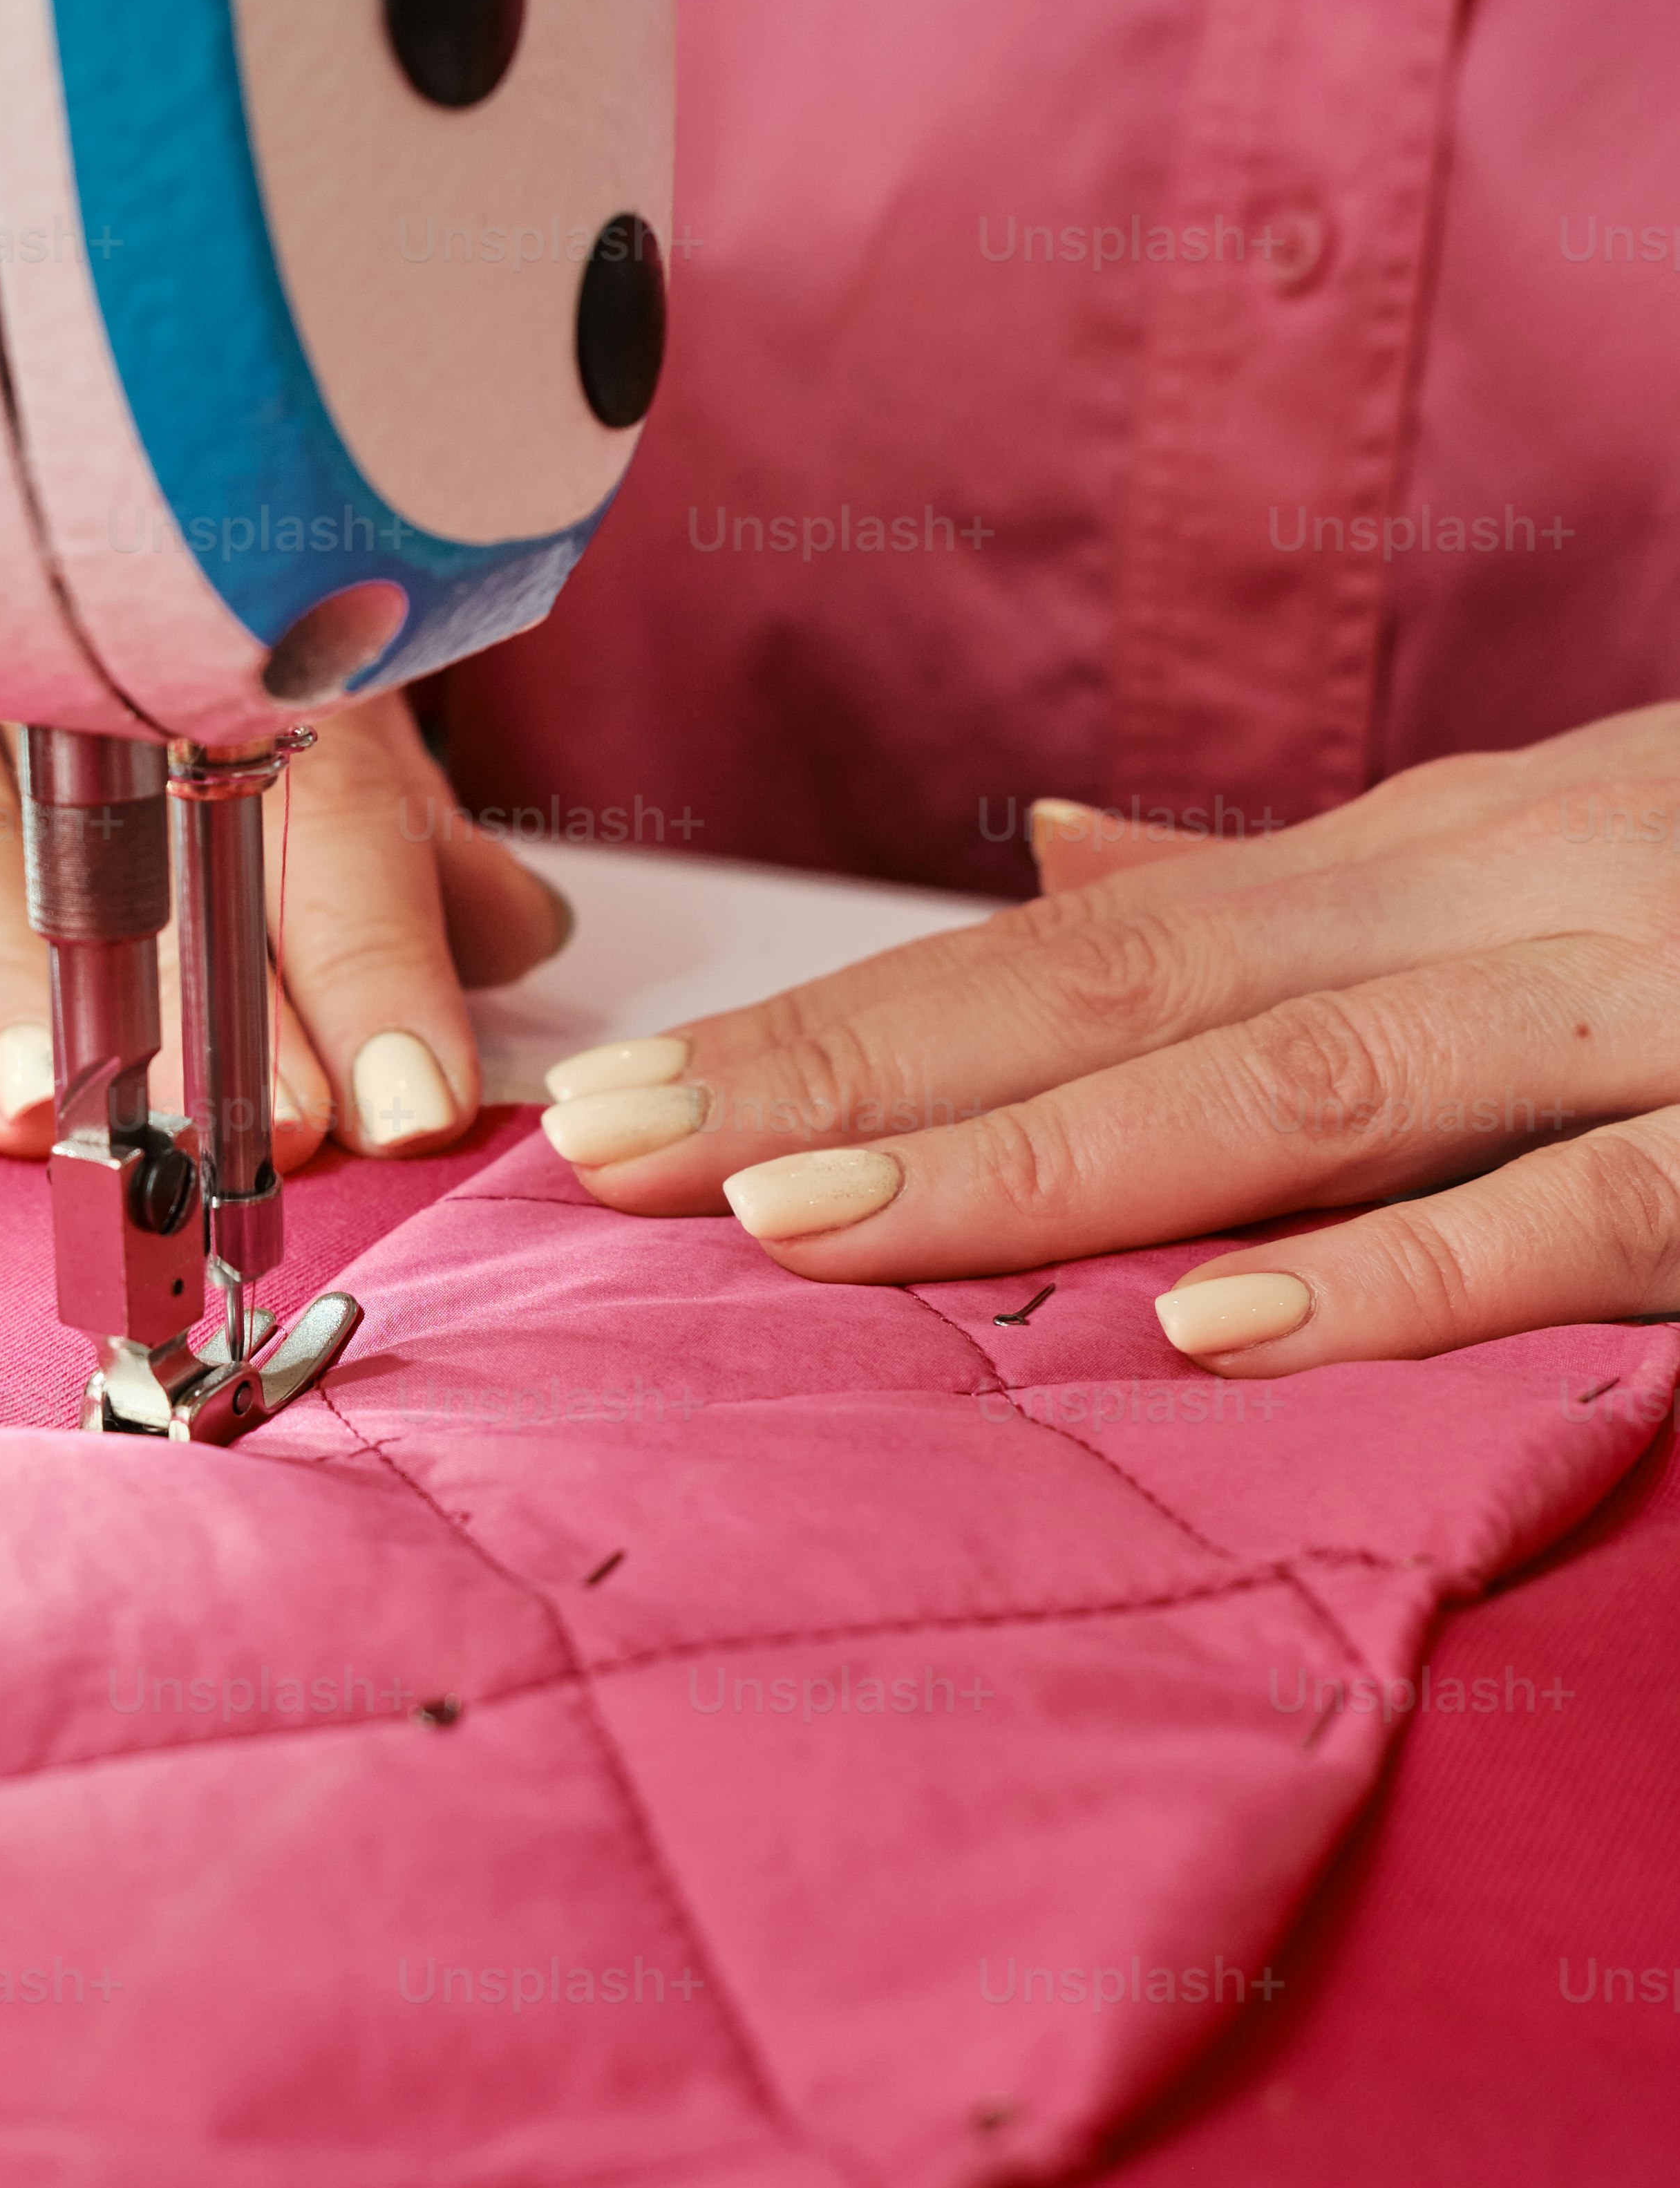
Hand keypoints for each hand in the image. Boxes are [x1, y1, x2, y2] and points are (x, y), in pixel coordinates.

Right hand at [0, 686, 567, 1160]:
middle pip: (149, 836)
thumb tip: (521, 932)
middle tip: (252, 1128)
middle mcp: (76, 655)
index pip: (328, 815)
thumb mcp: (296, 718)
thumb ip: (398, 841)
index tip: (411, 1102)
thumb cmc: (144, 638)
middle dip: (209, 1004)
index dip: (376, 966)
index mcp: (232, 654)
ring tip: (38, 1105)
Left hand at [536, 709, 1679, 1373]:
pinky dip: (1406, 1274)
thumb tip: (1053, 858)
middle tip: (615, 1167)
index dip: (824, 1025)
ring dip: (1048, 1164)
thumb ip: (1279, 897)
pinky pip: (1583, 1213)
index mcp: (1397, 869)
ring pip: (1300, 1091)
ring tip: (815, 1227)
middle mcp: (1478, 911)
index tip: (610, 1114)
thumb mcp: (1501, 858)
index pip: (1050, 953)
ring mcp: (1627, 1018)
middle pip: (1110, 1000)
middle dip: (851, 1081)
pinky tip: (1218, 1329)